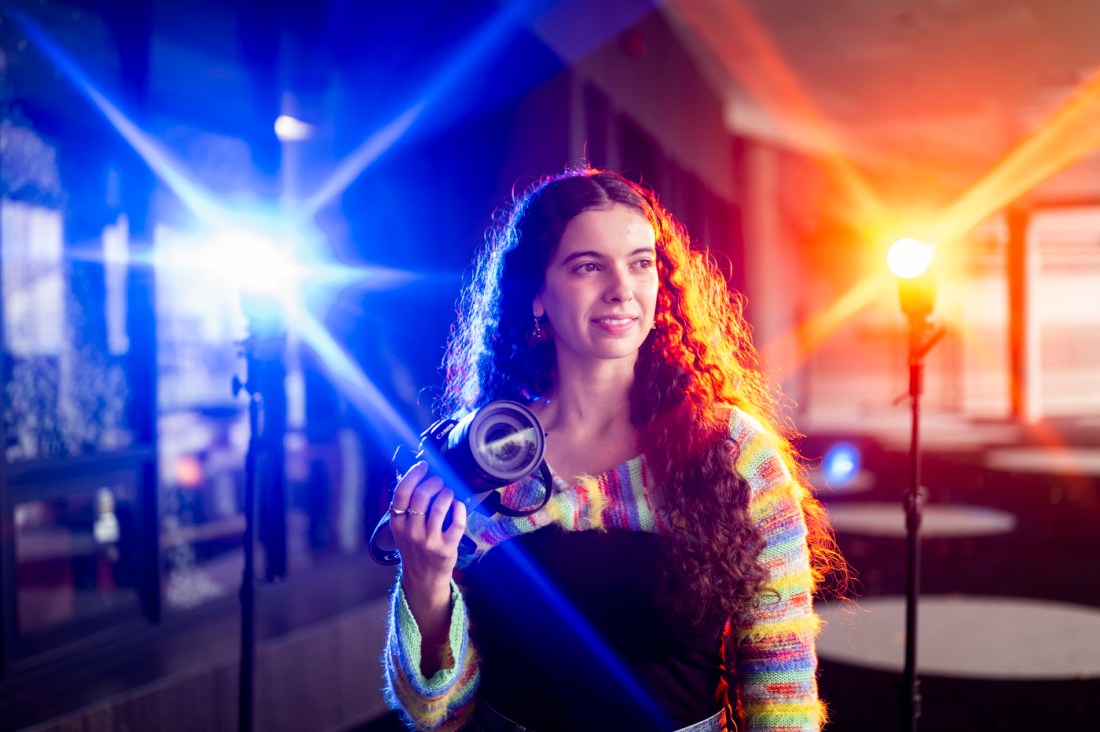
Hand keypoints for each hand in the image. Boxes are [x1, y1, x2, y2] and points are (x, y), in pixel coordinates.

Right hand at [389, 461, 467, 618]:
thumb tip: (417, 476)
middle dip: (434, 482)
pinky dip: (459, 509)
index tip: (423, 465)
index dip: (413, 475)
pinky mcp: (446, 549)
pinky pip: (456, 523)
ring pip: (439, 508)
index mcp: (397, 524)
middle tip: (440, 481)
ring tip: (448, 493)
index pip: (401, 494)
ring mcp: (429, 541)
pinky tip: (458, 505)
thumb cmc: (415, 548)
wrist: (423, 579)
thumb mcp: (403, 529)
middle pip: (421, 497)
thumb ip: (407, 507)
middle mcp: (411, 532)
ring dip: (447, 494)